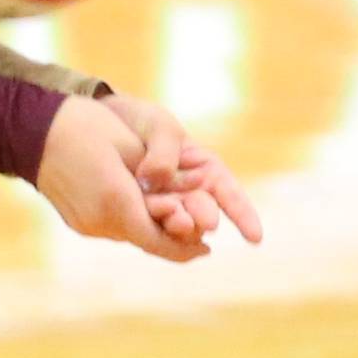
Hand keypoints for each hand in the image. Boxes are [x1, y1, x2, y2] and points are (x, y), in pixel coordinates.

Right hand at [35, 96, 210, 262]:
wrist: (30, 128)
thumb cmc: (85, 127)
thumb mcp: (132, 146)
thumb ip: (164, 177)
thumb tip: (199, 193)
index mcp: (117, 203)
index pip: (161, 242)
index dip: (187, 248)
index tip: (208, 246)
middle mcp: (99, 222)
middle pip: (147, 240)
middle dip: (172, 233)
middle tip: (195, 223)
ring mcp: (85, 224)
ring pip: (130, 233)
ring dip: (150, 223)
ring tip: (168, 206)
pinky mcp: (77, 220)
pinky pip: (112, 226)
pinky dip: (130, 217)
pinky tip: (137, 199)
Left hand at [100, 92, 263, 246]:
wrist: (102, 119)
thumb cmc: (142, 120)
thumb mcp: (158, 127)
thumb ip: (162, 154)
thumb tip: (153, 184)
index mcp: (204, 169)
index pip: (229, 194)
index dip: (243, 216)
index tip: (255, 238)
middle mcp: (186, 192)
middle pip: (201, 211)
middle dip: (204, 218)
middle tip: (205, 223)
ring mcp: (162, 203)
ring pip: (176, 222)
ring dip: (178, 227)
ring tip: (176, 225)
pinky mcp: (138, 209)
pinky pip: (147, 220)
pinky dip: (150, 225)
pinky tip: (149, 231)